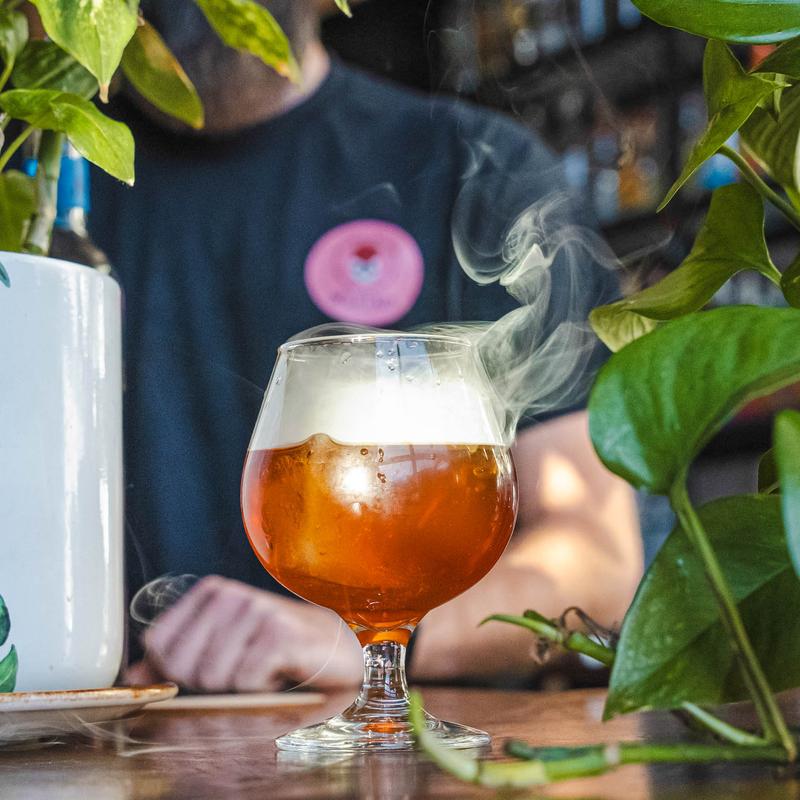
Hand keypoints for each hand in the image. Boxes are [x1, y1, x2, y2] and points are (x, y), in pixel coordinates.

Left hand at [124, 576, 361, 692]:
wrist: (335, 650)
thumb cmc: (278, 652)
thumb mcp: (223, 651)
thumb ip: (177, 661)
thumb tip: (132, 677)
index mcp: (211, 593)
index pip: (158, 644)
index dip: (174, 673)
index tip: (205, 673)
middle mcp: (230, 594)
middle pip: (181, 666)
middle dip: (207, 686)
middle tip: (241, 675)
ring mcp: (255, 609)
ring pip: (212, 677)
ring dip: (238, 690)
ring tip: (263, 672)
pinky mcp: (279, 632)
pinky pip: (245, 681)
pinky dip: (262, 690)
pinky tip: (279, 674)